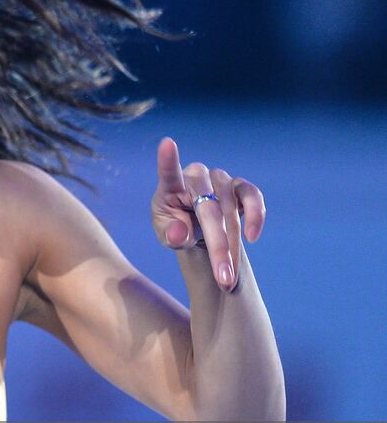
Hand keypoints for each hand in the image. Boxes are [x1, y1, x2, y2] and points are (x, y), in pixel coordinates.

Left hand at [152, 136, 265, 292]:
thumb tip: (181, 233)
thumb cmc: (177, 229)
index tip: (167, 143)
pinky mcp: (239, 187)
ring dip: (234, 244)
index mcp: (170, 188)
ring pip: (231, 209)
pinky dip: (256, 215)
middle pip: (209, 209)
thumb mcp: (169, 237)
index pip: (168, 172)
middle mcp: (195, 178)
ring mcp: (218, 180)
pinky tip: (253, 237)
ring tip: (229, 276)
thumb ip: (171, 236)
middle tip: (223, 278)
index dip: (168, 159)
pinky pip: (252, 196)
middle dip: (218, 247)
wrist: (199, 230)